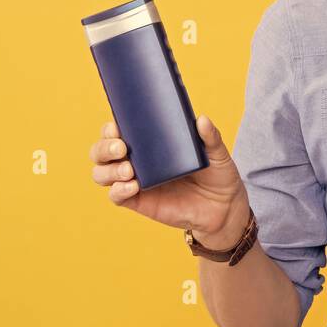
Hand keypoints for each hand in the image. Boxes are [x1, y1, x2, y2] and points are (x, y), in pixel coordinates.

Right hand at [89, 114, 249, 241]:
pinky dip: (118, 191)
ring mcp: (135, 181)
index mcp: (150, 143)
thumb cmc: (217, 175)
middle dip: (104, 148)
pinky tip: (132, 186)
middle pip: (102, 152)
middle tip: (122, 148)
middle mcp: (137, 160)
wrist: (224, 207)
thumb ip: (211, 137)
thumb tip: (202, 119)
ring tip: (129, 171)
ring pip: (103, 174)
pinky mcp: (139, 202)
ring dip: (108, 170)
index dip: (110, 128)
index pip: (118, 131)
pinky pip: (116, 196)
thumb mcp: (217, 153)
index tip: (117, 126)